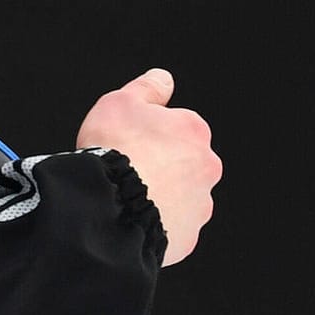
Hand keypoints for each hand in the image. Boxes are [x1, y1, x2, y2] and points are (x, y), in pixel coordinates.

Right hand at [75, 68, 220, 265]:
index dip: (149, 133)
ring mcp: (199, 205)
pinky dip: (156, 222)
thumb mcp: (120, 102)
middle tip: (128, 169)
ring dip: (161, 195)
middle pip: (182, 162)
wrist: (107, 206)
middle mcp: (206, 167)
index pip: (177, 127)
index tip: (129, 141)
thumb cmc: (113, 151)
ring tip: (127, 197)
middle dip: (160, 165)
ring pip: (180, 196)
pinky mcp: (188, 236)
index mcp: (194, 131)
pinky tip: (131, 217)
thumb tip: (163, 78)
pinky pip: (172, 226)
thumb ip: (147, 88)